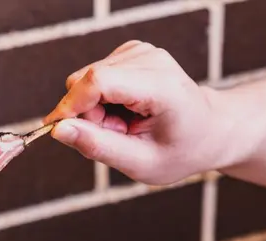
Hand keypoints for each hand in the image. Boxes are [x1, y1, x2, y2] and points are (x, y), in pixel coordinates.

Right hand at [45, 41, 220, 183]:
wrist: (208, 130)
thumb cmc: (178, 151)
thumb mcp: (139, 164)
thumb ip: (98, 147)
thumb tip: (58, 130)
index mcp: (160, 85)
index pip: (98, 80)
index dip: (70, 106)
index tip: (56, 132)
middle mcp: (149, 58)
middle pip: (86, 80)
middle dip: (84, 116)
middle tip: (113, 137)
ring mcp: (139, 51)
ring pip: (84, 80)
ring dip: (93, 112)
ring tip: (122, 128)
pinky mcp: (129, 53)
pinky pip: (91, 79)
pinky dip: (98, 102)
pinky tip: (121, 114)